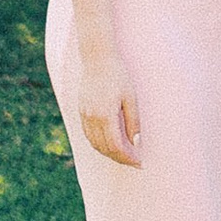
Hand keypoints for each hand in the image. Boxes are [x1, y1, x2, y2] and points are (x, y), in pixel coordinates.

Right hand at [72, 47, 142, 168]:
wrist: (97, 58)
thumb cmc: (118, 75)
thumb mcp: (131, 97)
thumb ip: (133, 121)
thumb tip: (136, 142)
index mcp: (106, 115)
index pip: (117, 146)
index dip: (128, 157)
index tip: (140, 162)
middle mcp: (92, 118)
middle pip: (105, 149)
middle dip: (120, 158)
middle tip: (135, 162)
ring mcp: (84, 116)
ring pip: (95, 144)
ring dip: (109, 153)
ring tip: (124, 156)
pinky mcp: (81, 112)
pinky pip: (89, 135)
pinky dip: (99, 144)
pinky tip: (109, 144)